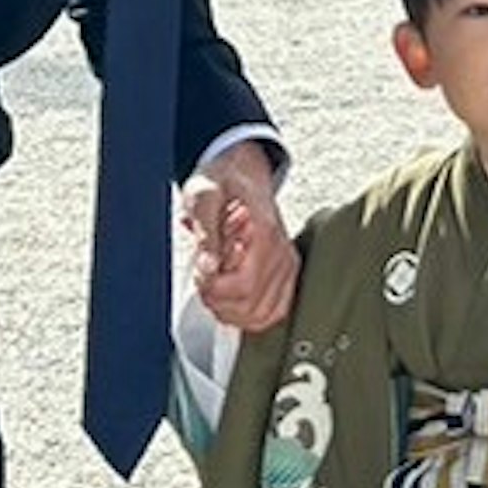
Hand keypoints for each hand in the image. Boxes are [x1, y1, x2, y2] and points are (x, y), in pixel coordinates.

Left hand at [185, 150, 296, 333]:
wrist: (243, 171)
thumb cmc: (223, 181)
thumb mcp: (203, 196)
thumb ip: (205, 232)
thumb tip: (208, 269)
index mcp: (263, 232)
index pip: (243, 285)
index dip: (213, 288)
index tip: (200, 273)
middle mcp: (281, 252)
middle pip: (250, 306)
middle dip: (218, 300)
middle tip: (205, 279)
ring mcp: (287, 266)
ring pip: (262, 315)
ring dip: (232, 311)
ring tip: (218, 287)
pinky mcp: (287, 274)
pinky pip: (274, 312)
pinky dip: (250, 315)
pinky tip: (234, 299)